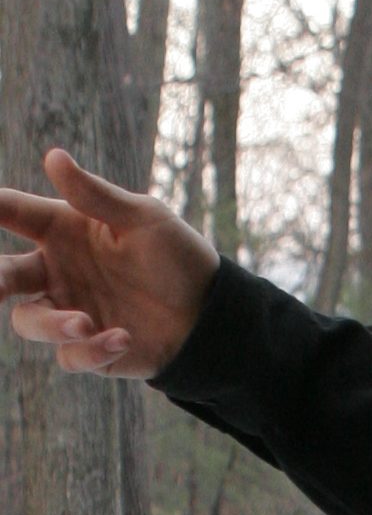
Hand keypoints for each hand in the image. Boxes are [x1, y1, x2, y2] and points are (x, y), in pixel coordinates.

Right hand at [0, 149, 217, 378]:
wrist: (209, 312)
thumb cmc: (174, 255)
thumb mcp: (141, 218)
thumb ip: (95, 196)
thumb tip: (53, 158)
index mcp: (61, 230)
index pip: (14, 212)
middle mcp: (56, 271)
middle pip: (5, 275)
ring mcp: (70, 311)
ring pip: (29, 321)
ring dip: (50, 324)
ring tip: (84, 323)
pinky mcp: (90, 350)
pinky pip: (71, 356)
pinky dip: (92, 351)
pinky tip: (123, 338)